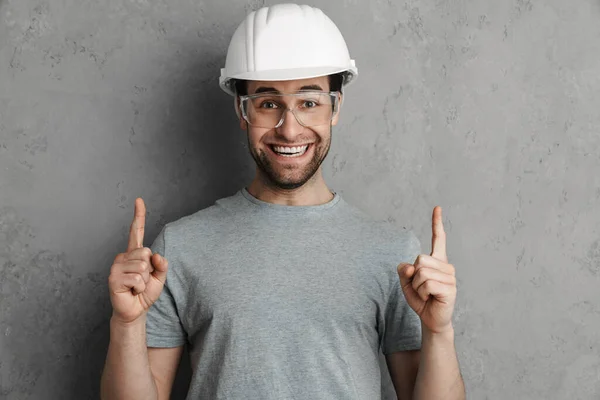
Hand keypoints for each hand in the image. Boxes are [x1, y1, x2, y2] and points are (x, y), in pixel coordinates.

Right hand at [108, 198, 168, 323]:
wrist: (135, 311)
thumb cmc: (145, 293)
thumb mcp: (159, 278)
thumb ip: (161, 265)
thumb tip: (156, 256)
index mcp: (134, 254)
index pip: (137, 232)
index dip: (139, 216)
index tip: (139, 200)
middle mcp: (123, 257)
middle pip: (145, 253)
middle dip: (148, 270)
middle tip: (141, 281)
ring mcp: (116, 266)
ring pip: (142, 267)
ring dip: (144, 281)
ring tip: (136, 287)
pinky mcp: (113, 278)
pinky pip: (137, 278)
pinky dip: (139, 288)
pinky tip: (132, 291)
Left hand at [398, 206, 456, 333]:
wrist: (430, 319)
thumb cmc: (421, 299)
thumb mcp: (406, 283)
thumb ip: (404, 271)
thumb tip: (412, 266)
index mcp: (437, 261)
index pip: (438, 239)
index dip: (437, 223)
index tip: (437, 207)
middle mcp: (446, 266)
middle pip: (420, 259)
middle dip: (413, 276)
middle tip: (421, 288)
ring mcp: (450, 277)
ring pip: (422, 273)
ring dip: (417, 287)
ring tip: (426, 294)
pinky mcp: (450, 288)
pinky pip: (427, 284)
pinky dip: (422, 293)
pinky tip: (430, 299)